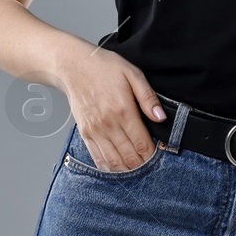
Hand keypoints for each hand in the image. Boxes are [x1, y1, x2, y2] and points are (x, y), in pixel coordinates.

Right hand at [58, 46, 166, 171]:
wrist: (73, 66)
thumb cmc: (103, 67)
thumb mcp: (132, 74)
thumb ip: (148, 98)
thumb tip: (161, 117)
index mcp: (123, 110)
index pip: (142, 144)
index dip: (153, 154)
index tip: (159, 154)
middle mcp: (108, 124)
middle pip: (129, 157)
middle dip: (142, 164)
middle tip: (150, 163)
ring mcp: (94, 131)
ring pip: (114, 162)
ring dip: (127, 169)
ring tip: (136, 167)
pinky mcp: (84, 133)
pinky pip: (97, 158)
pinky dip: (109, 167)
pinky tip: (118, 167)